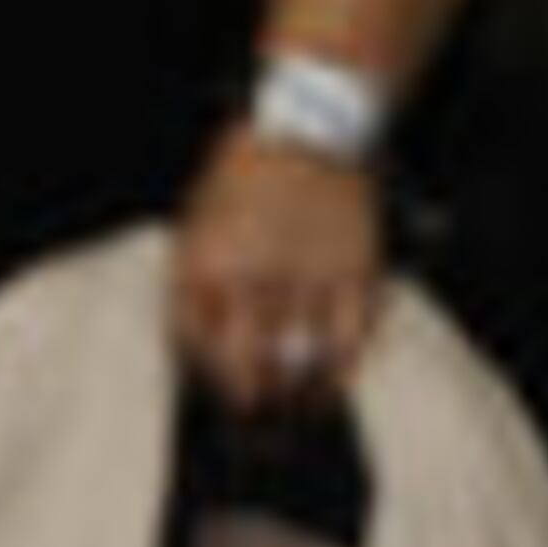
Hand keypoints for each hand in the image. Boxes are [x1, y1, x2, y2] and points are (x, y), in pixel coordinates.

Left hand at [173, 125, 387, 419]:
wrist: (308, 130)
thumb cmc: (241, 179)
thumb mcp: (195, 227)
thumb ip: (193, 288)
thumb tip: (200, 353)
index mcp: (208, 265)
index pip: (203, 347)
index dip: (214, 379)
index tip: (224, 395)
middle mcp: (257, 276)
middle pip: (252, 365)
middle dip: (253, 401)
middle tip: (257, 417)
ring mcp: (309, 274)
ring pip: (301, 360)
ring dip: (296, 393)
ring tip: (295, 410)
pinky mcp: (354, 269)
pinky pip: (351, 337)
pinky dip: (343, 368)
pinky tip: (335, 383)